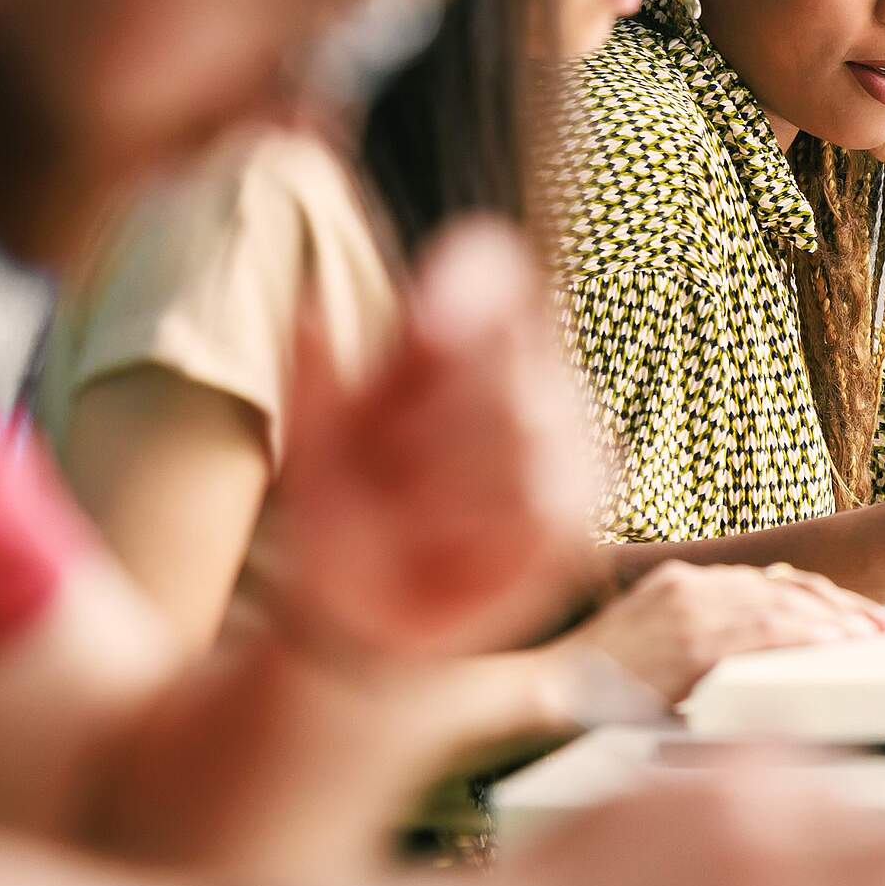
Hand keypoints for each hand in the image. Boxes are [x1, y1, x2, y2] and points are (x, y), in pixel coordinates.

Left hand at [272, 218, 593, 659]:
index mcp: (454, 331)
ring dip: (446, 487)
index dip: (467, 294)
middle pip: (501, 358)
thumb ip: (313, 378)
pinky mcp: (574, 510)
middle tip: (381, 472)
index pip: (492, 267)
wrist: (360, 618)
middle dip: (427, 422)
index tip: (424, 336)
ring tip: (410, 522)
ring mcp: (560, 438)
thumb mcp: (310, 447)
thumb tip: (310, 302)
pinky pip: (540, 506)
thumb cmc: (336, 512)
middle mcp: (522, 369)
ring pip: (523, 432)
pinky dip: (483, 535)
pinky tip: (450, 553)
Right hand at [550, 561, 884, 710]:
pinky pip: (761, 631)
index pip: (767, 582)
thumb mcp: (656, 648)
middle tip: (882, 627)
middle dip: (839, 606)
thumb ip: (704, 642)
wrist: (547, 691)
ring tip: (873, 637)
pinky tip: (836, 645)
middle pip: (784, 585)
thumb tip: (758, 653)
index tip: (854, 618)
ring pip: (780, 604)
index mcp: (680, 582)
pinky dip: (805, 635)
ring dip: (834, 621)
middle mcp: (688, 583)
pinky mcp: (688, 637)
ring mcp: (687, 606)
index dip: (819, 599)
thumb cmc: (596, 687)